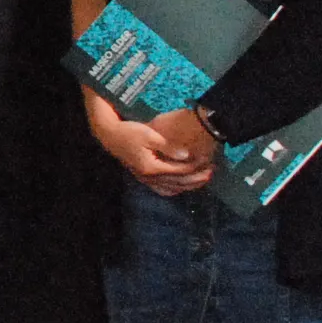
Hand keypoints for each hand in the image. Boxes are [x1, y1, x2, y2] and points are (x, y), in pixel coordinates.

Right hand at [91, 104, 213, 193]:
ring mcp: (145, 179)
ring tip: (202, 180)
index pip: (178, 170)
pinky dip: (174, 190)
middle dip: (196, 178)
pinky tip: (182, 187)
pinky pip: (161, 190)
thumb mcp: (149, 135)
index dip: (194, 167)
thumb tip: (186, 155)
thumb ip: (168, 146)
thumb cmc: (130, 132)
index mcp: (151, 167)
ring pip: (171, 189)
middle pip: (177, 182)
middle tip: (211, 172)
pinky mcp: (143, 178)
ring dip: (188, 186)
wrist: (110, 136)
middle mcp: (149, 177)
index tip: (208, 161)